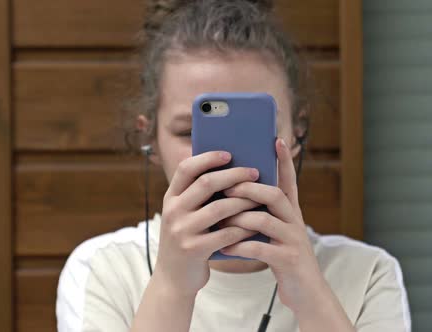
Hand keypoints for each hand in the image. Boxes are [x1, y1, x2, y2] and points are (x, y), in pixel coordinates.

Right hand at [154, 150, 261, 297]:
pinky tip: (256, 224)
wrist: (174, 278)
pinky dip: (244, 227)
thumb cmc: (188, 238)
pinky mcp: (194, 250)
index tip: (229, 153)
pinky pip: (226, 233)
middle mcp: (173, 211)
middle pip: (206, 184)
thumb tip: (231, 169)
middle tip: (255, 172)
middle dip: (234, 175)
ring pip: (219, 208)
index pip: (186, 168)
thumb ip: (198, 195)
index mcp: (171, 197)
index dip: (207, 158)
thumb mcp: (185, 215)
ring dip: (244, 201)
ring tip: (260, 197)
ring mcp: (182, 231)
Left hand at [217, 138, 325, 313]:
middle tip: (227, 187)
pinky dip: (240, 246)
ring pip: (265, 220)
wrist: (305, 292)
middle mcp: (295, 221)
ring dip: (240, 218)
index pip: (288, 180)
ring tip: (221, 219)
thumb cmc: (282, 257)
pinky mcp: (288, 260)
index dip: (283, 160)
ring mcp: (293, 240)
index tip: (276, 139)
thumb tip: (234, 191)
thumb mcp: (275, 231)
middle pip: (274, 195)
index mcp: (290, 212)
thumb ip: (261, 212)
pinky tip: (225, 247)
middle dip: (249, 189)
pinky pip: (261, 248)